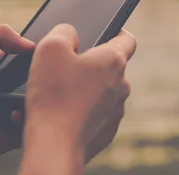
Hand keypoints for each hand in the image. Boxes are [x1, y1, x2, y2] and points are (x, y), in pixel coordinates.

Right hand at [20, 24, 135, 174]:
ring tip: (56, 94)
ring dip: (83, 90)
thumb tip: (69, 34)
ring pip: (101, 93)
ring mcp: (115, 111)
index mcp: (113, 61)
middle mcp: (121, 86)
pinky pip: (94, 115)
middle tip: (63, 67)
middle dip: (89, 65)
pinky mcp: (105, 132)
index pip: (127, 40)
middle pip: (109, 68)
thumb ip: (63, 32)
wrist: (54, 145)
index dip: (116, 32)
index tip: (106, 32)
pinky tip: (59, 114)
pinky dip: (80, 113)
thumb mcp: (50, 48)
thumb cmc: (53, 95)